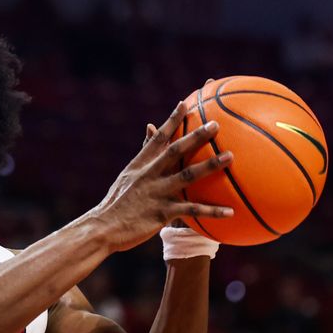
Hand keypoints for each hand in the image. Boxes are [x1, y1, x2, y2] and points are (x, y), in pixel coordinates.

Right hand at [86, 101, 233, 251]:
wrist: (102, 229)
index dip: (172, 120)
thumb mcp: (126, 177)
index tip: (186, 103)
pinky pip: (192, 210)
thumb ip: (142, 156)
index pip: (158, 138)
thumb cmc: (115, 205)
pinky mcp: (162, 213)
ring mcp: (156, 193)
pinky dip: (212, 211)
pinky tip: (230, 211)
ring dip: (209, 165)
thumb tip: (149, 129)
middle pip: (176, 150)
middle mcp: (149, 175)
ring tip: (230, 156)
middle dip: (196, 136)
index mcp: (140, 165)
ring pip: (187, 175)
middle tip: (216, 124)